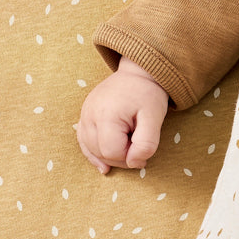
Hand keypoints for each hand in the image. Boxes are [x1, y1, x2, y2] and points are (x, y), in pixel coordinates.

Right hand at [77, 58, 169, 172]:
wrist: (138, 73)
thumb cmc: (148, 94)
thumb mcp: (154, 118)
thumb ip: (146, 143)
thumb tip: (133, 163)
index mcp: (106, 115)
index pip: (112, 152)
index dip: (130, 157)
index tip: (143, 149)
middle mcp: (89, 115)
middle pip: (100, 153)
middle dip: (121, 157)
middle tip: (138, 146)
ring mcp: (84, 115)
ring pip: (91, 149)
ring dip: (109, 155)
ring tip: (127, 146)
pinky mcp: (84, 115)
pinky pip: (84, 141)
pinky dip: (93, 154)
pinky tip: (104, 166)